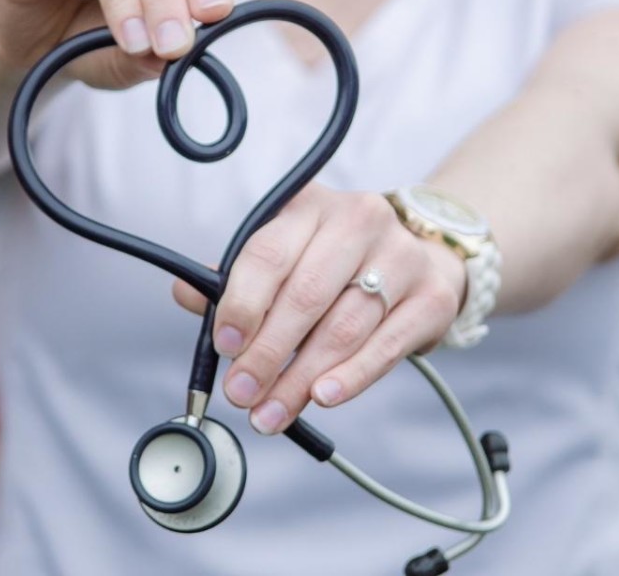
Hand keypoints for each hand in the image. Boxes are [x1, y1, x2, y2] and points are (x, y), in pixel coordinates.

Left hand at [173, 184, 466, 434]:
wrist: (423, 257)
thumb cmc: (337, 263)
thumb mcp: (287, 255)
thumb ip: (237, 278)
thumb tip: (186, 295)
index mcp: (310, 206)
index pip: (268, 254)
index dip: (242, 304)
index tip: (224, 347)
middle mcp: (359, 220)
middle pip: (305, 296)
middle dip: (267, 354)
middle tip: (242, 393)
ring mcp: (401, 257)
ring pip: (343, 327)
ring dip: (301, 379)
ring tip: (271, 412)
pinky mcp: (432, 297)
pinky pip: (386, 345)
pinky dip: (352, 376)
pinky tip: (323, 397)